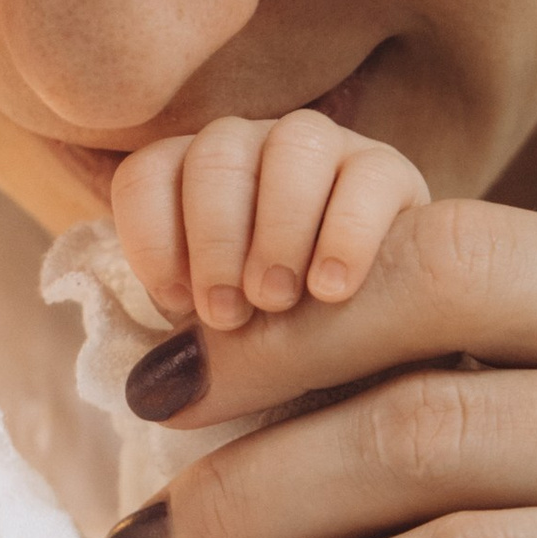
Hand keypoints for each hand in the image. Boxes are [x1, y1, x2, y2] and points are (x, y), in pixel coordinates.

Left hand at [112, 107, 431, 332]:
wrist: (375, 332)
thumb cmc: (283, 335)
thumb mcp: (229, 351)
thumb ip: (193, 359)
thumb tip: (154, 393)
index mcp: (194, 180)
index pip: (149, 174)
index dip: (152, 236)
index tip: (176, 300)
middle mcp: (254, 151)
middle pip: (217, 154)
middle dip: (215, 240)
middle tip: (228, 314)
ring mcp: (323, 151)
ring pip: (294, 144)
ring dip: (279, 230)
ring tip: (279, 301)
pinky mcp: (388, 170)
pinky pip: (367, 173)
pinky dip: (346, 233)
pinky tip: (333, 291)